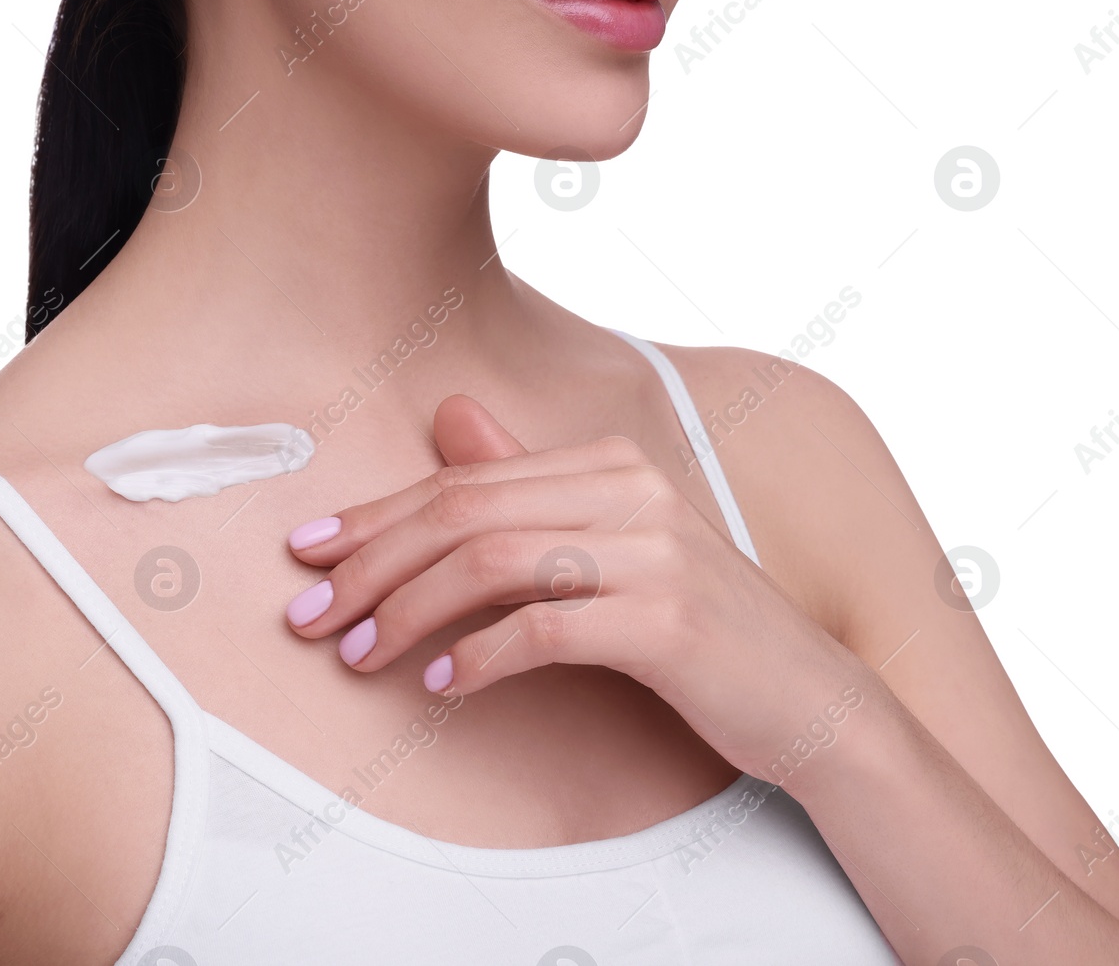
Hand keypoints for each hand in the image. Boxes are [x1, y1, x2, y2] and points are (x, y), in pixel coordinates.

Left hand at [282, 395, 875, 778]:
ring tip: (358, 654)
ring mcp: (654, 553)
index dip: (374, 517)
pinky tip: (439, 685)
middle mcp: (632, 491)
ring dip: (408, 611)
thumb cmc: (696, 626)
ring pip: (491, 563)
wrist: (810, 699)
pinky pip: (544, 629)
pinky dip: (478, 657)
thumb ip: (530, 483)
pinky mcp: (667, 622)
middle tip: (309, 614)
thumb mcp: (611, 543)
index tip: (308, 553)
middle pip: (464, 513)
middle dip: (371, 563)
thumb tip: (451, 419)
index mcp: (611, 463)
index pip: (463, 481)